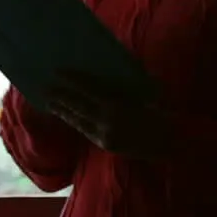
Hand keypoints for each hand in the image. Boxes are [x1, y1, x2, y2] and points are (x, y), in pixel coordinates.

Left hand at [45, 70, 169, 157]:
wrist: (170, 141)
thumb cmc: (157, 111)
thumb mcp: (140, 94)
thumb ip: (119, 87)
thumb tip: (99, 73)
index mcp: (118, 105)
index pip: (89, 89)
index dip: (73, 80)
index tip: (59, 71)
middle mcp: (108, 120)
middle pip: (78, 105)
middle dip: (61, 96)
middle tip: (46, 87)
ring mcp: (105, 134)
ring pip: (78, 120)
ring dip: (63, 111)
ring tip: (50, 102)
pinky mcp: (104, 144)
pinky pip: (84, 131)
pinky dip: (74, 122)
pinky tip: (66, 116)